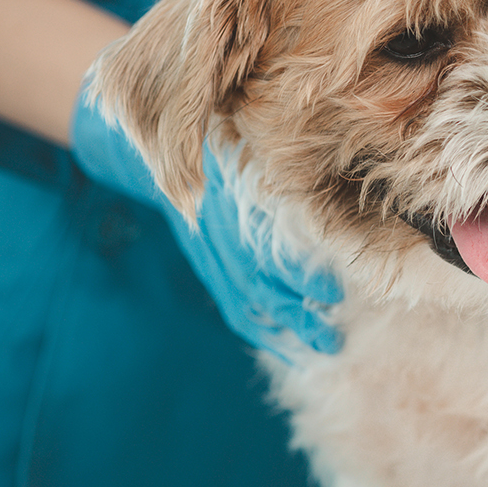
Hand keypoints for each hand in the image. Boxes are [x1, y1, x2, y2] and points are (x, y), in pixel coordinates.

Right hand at [69, 80, 343, 358]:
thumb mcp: (242, 143)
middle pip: (259, 285)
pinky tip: (288, 345)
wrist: (150, 150)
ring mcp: (208, 254)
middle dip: (299, 314)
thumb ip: (276, 165)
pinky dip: (259, 327)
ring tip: (326, 346)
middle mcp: (217, 235)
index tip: (334, 292)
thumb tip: (323, 162)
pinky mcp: (206, 264)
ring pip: (247, 300)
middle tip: (337, 335)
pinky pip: (231, 303)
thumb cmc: (217, 140)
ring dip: (285, 328)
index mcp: (231, 204)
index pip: (264, 250)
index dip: (297, 275)